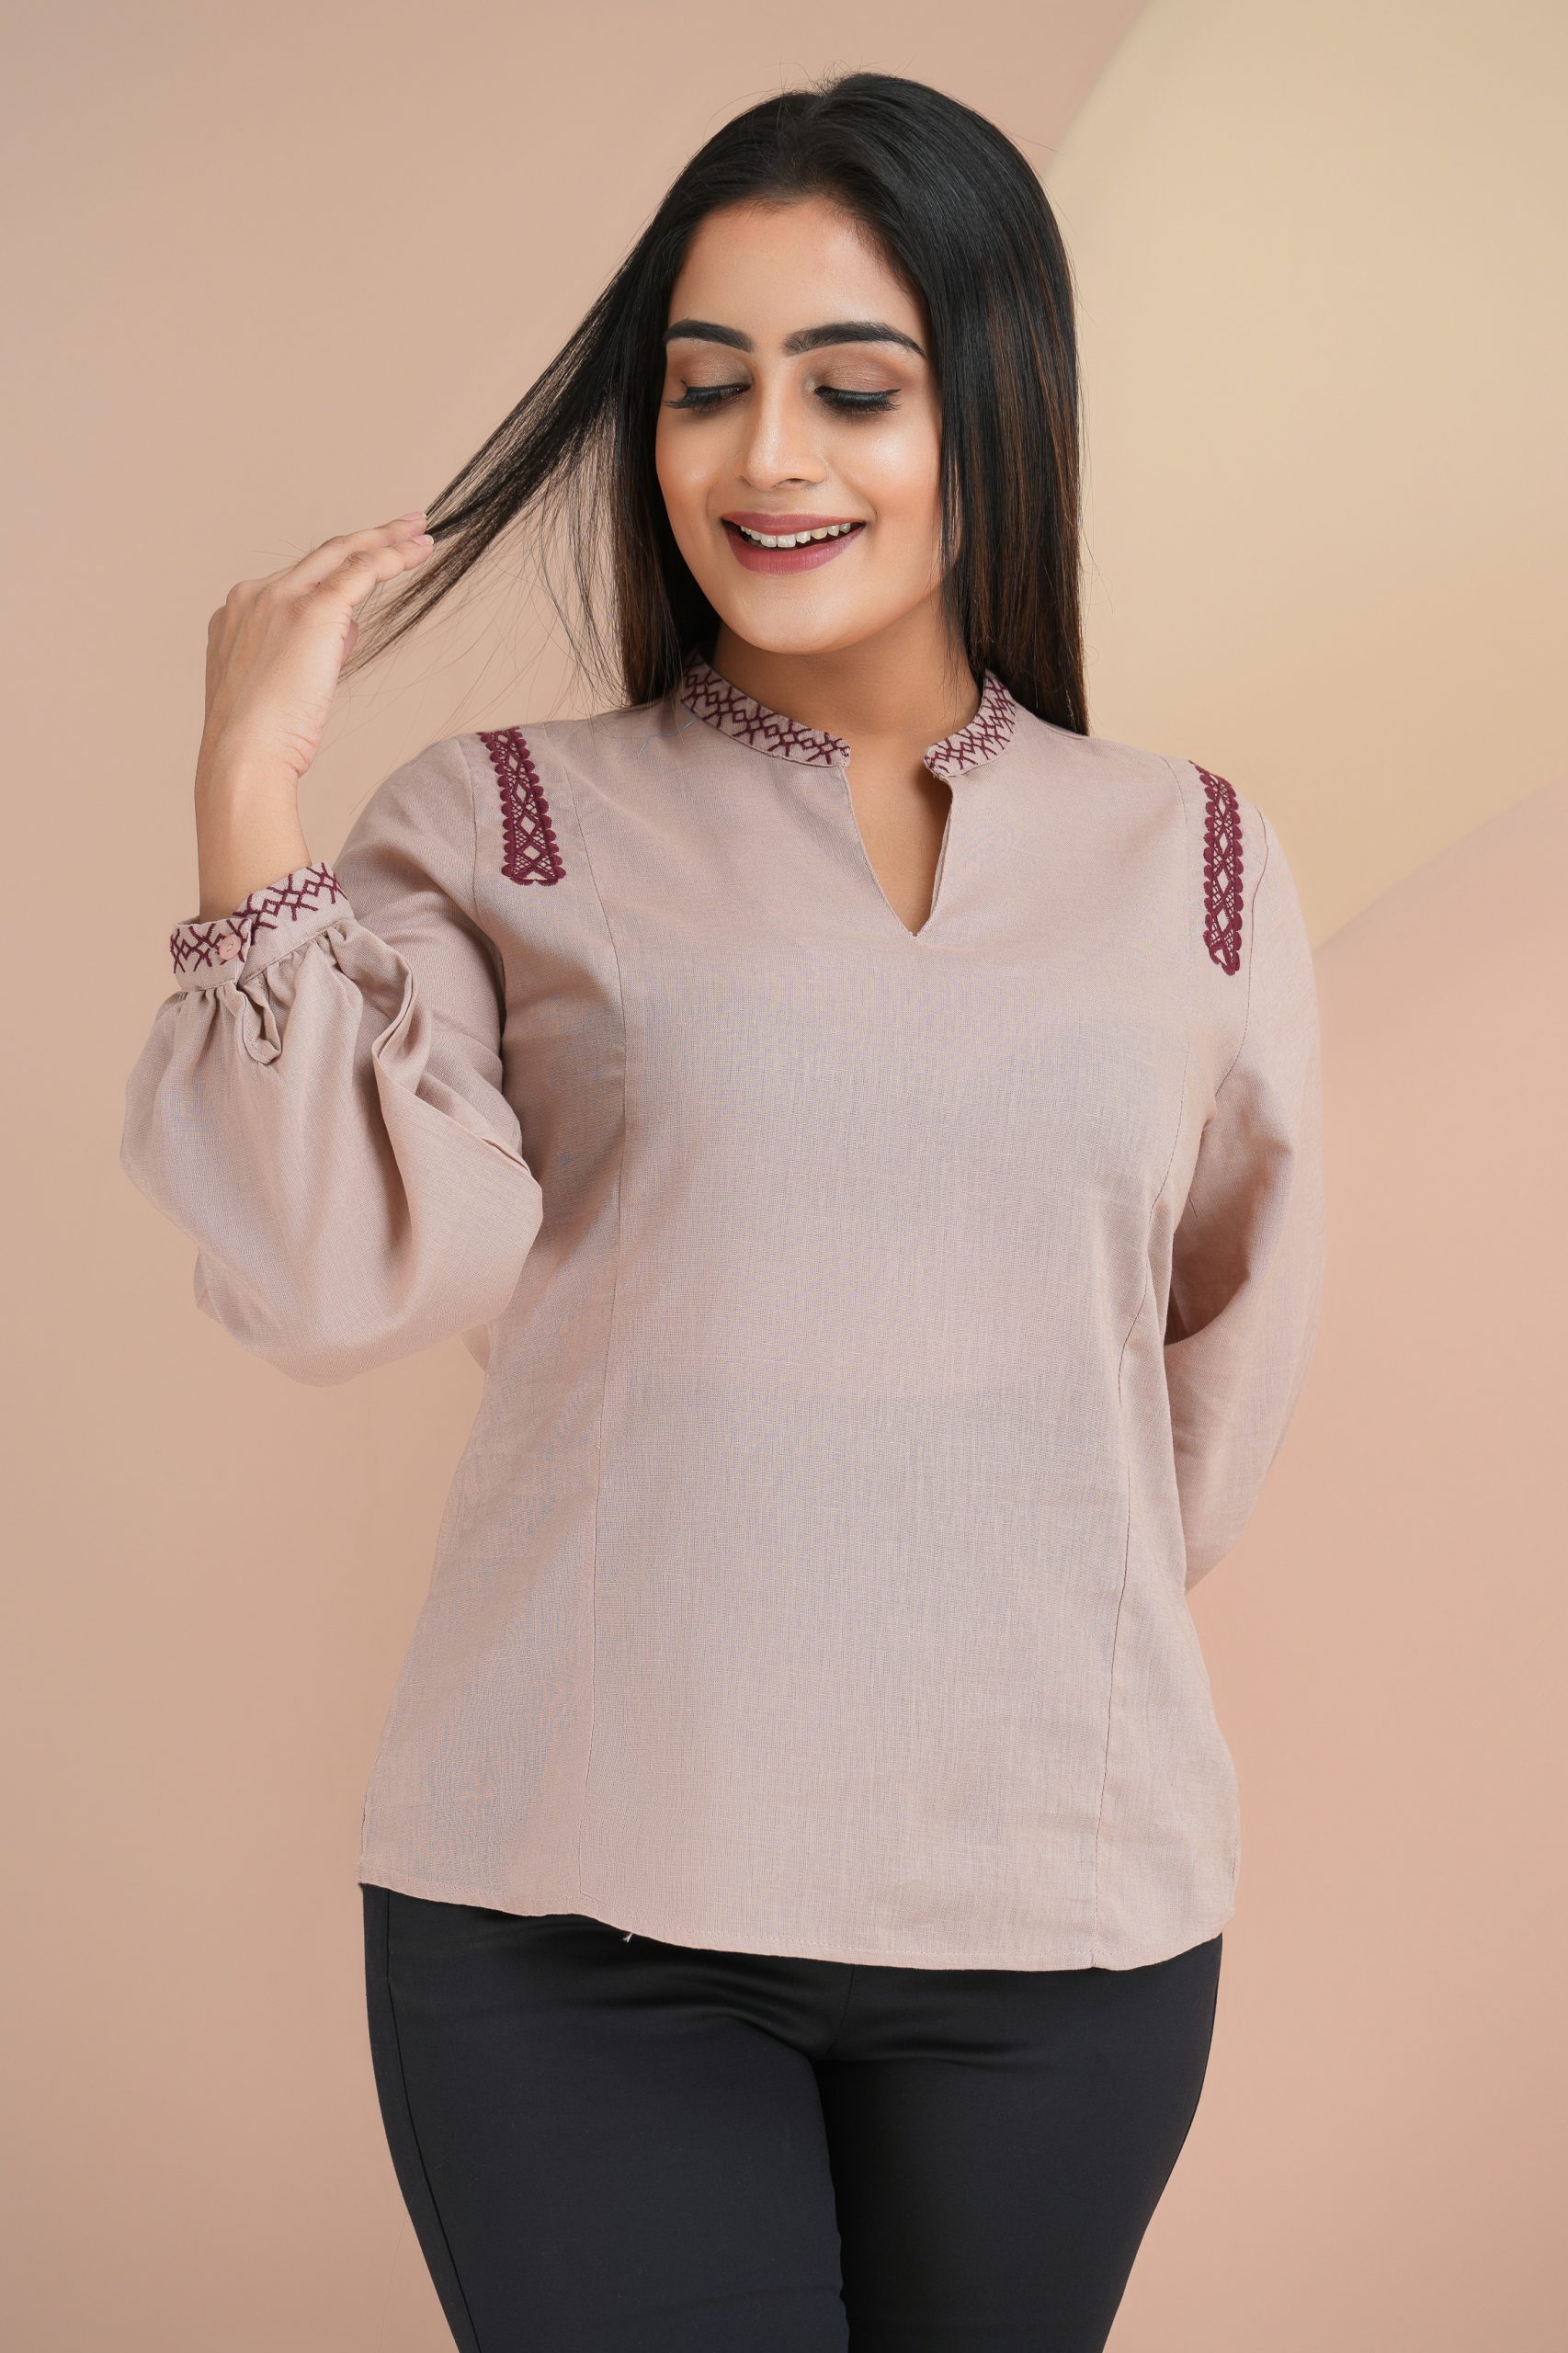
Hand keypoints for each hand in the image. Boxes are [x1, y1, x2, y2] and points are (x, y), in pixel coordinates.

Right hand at [197, 511, 435, 791]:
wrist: (242, 755)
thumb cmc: (259, 740)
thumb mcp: (276, 688)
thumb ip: (305, 651)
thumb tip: (344, 633)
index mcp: (237, 613)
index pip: (296, 582)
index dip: (336, 572)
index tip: (364, 564)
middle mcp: (254, 595)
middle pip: (321, 555)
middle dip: (368, 537)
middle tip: (405, 525)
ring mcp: (280, 598)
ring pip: (344, 554)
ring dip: (387, 540)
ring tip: (421, 533)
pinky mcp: (311, 610)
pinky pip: (361, 571)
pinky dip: (392, 557)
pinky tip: (418, 551)